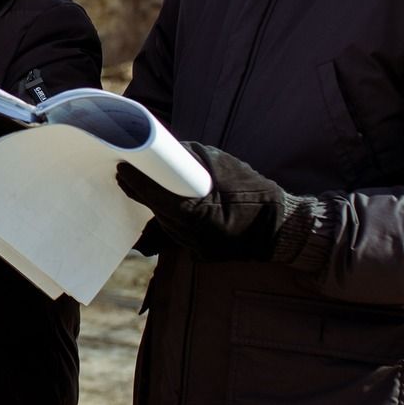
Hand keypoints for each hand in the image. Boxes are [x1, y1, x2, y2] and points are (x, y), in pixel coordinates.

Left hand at [115, 145, 327, 269]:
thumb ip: (193, 159)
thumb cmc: (256, 193)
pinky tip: (167, 206)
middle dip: (140, 192)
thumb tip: (163, 149)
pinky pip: (178, 235)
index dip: (137, 183)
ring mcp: (197, 248)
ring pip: (165, 225)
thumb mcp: (226, 167)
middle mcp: (194, 236)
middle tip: (125, 173)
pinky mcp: (201, 255)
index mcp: (200, 213)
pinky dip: (171, 220)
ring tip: (142, 186)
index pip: (158, 198)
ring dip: (155, 206)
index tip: (122, 169)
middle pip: (157, 212)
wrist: (282, 229)